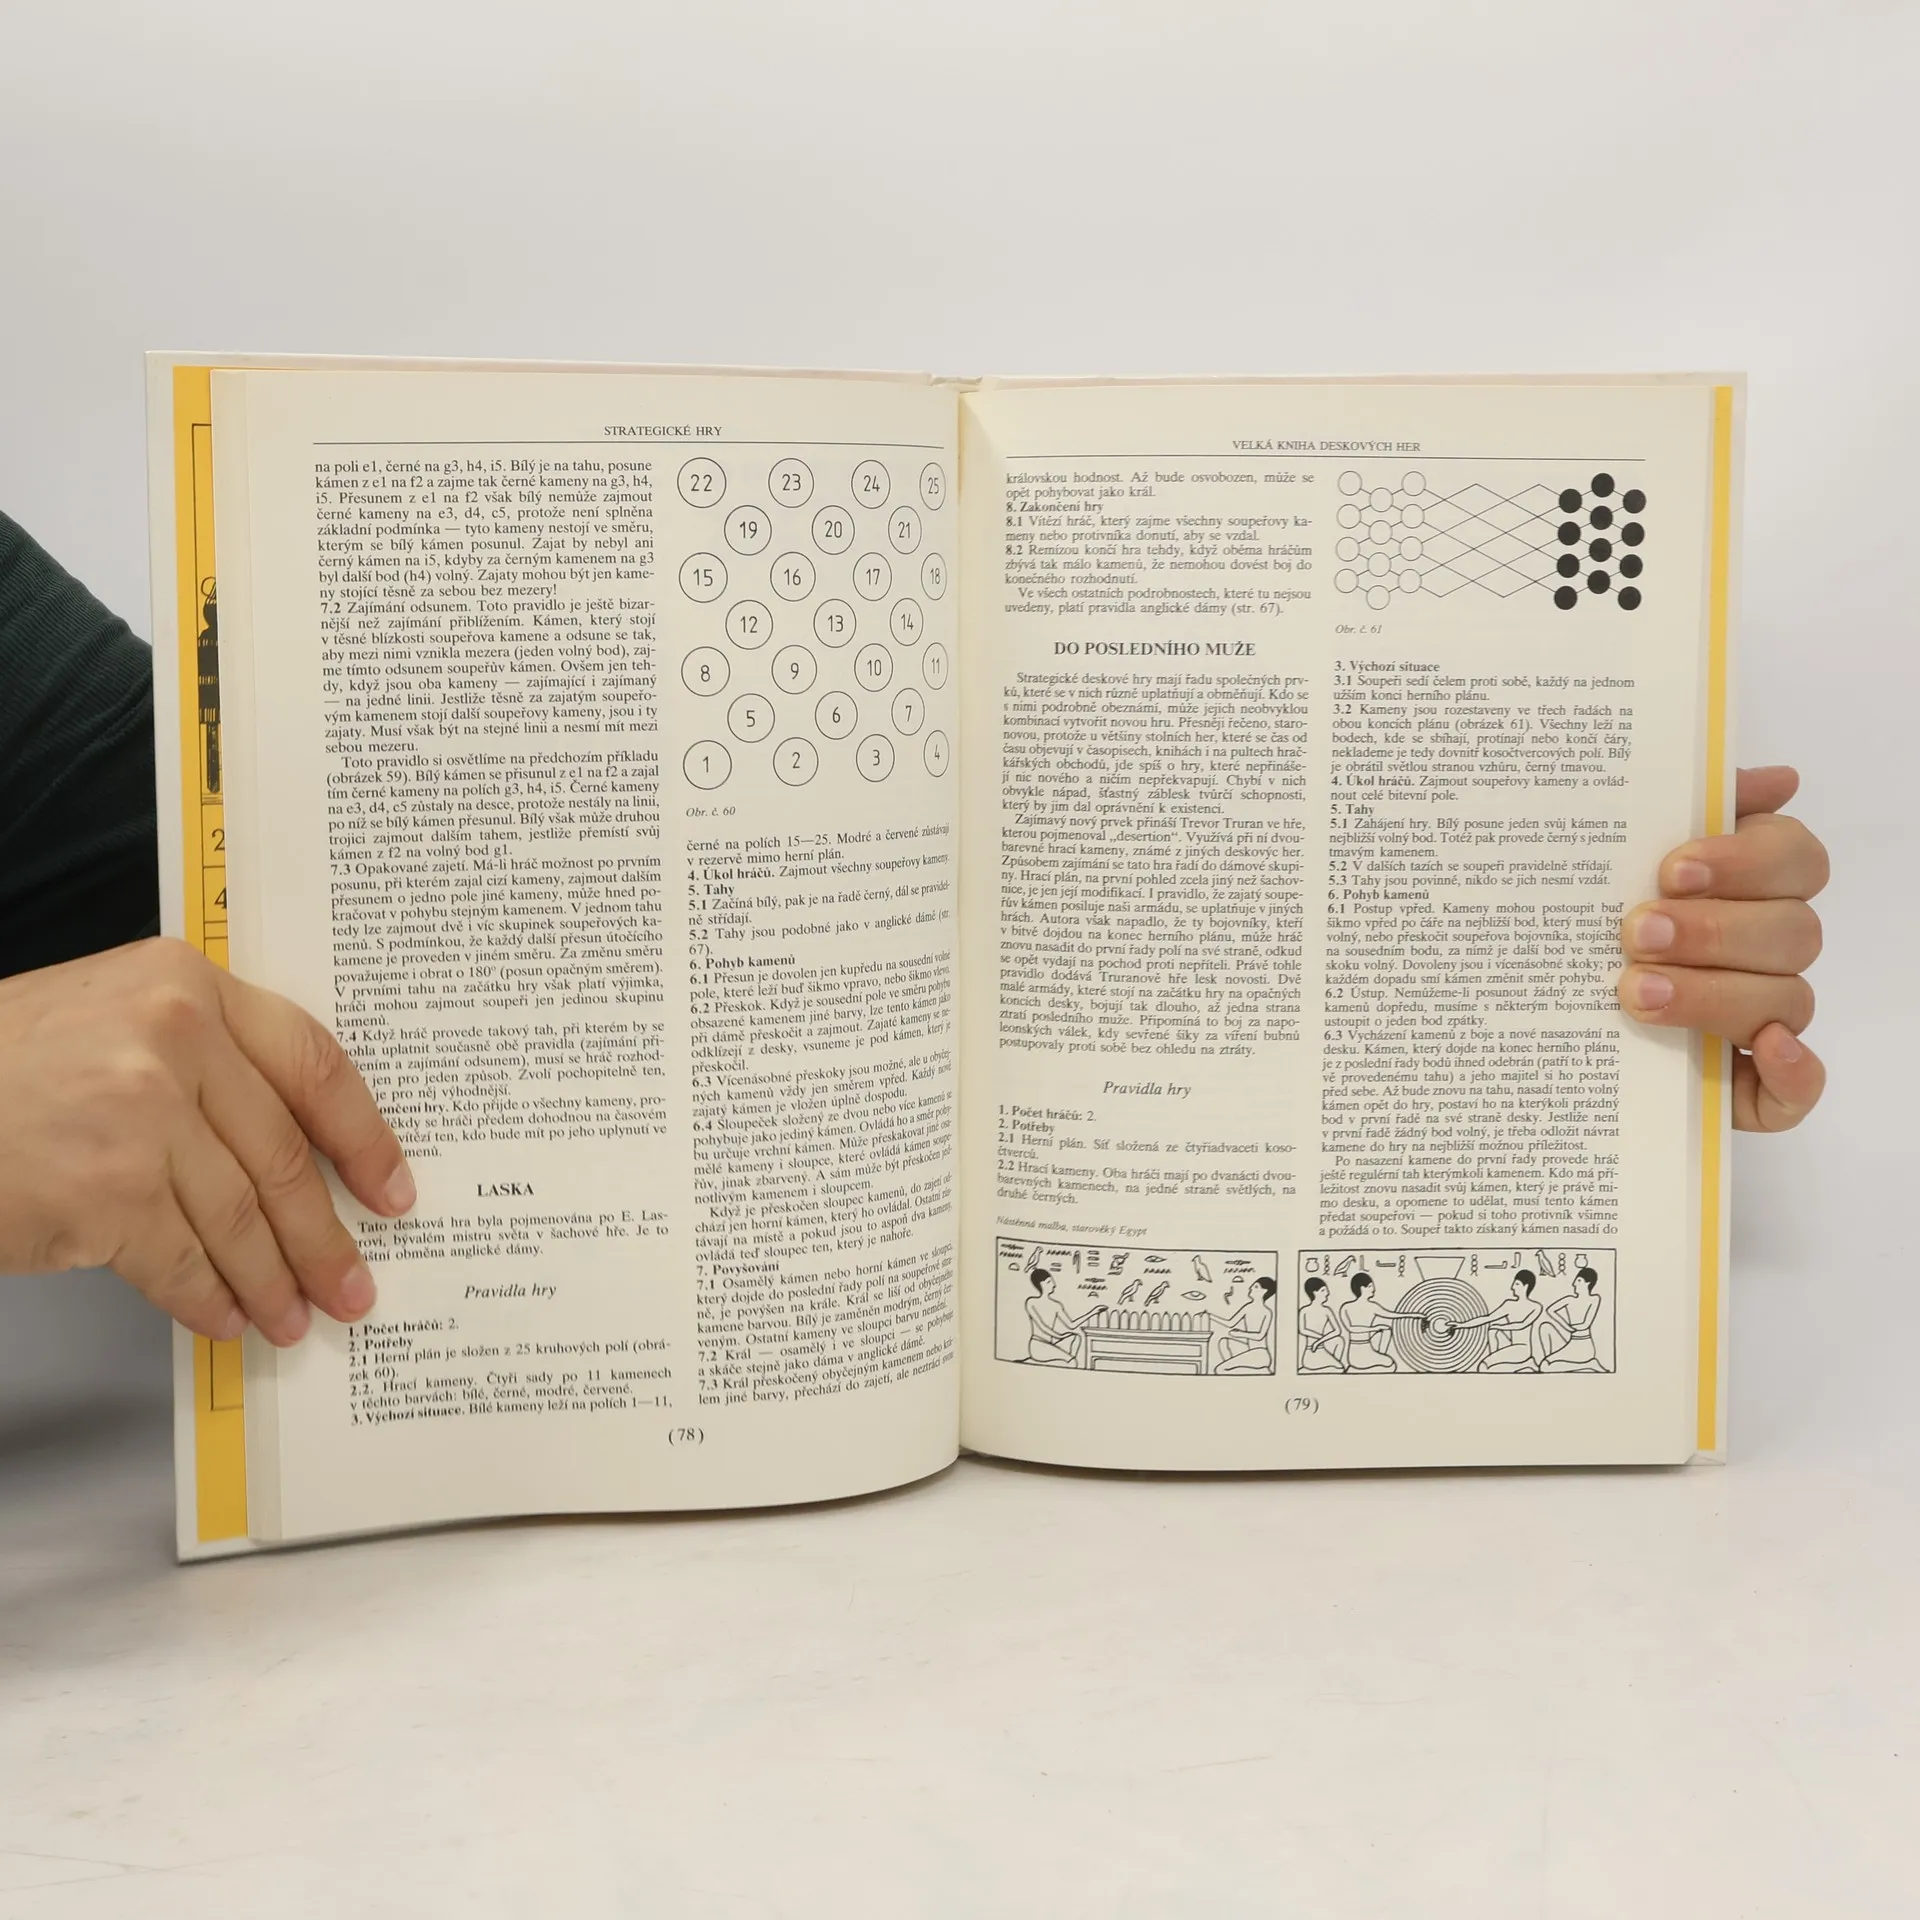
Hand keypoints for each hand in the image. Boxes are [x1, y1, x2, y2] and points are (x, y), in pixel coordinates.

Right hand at [0, 938, 413, 1343]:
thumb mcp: (114, 1021)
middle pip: (283, 1155)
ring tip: (295, 1316)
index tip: (392, 1190)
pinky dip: (209, 1299)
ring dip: (275, 1280)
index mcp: (188, 983)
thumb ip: (206, 1060)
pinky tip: (226, 1318)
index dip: (365, 1138)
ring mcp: (141, 1114)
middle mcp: (174, 1038)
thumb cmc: (3, 1067)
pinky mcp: (106, 1192)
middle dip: (324, 1235)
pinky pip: (182, 1260)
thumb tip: (293, 1152)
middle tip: (352, 1283)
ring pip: (240, 1217)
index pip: (313, 1063)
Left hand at [1619, 766, 1827, 1131]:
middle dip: (1713, 931)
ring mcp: (1766, 1019)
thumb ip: (1682, 807)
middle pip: (1792, 931)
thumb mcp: (1612, 859)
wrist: (1534, 1018)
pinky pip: (1800, 1088)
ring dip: (1715, 994)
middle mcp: (1768, 951)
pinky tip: (1764, 1048)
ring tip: (1634, 991)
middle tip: (1636, 933)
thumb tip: (1776, 778)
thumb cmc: (1588, 924)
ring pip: (1785, 1000)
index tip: (1670, 868)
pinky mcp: (1752, 1089)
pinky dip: (1794, 1072)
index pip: (1796, 858)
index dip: (1745, 860)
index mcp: (1751, 886)